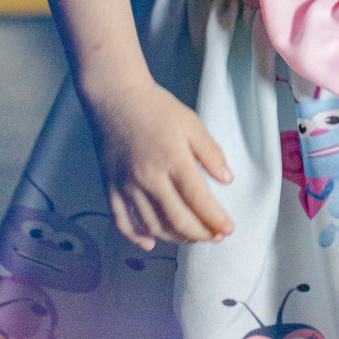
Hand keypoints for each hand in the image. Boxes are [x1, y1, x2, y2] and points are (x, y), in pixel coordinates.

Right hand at [86, 78, 234, 250]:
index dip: (215, 219)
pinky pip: (122, 221)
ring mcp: (127, 185)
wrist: (115, 96)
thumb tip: (227, 180)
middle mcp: (148, 177)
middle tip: (215, 237)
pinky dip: (136, 237)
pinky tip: (150, 242)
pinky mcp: (110, 187)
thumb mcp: (190, 122)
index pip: (198, 199)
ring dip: (175, 238)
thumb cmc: (155, 107)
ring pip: (152, 226)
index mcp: (172, 159)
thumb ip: (210, 152)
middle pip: (177, 219)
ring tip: (191, 237)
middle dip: (200, 234)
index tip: (228, 228)